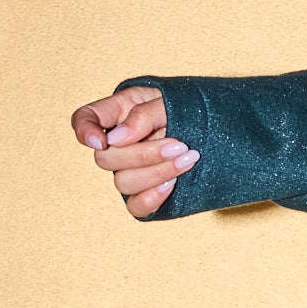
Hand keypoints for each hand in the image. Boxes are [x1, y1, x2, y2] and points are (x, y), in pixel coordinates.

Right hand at [71, 86, 198, 217]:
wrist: (222, 130)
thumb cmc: (191, 109)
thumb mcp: (169, 100)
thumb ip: (142, 115)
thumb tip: (114, 140)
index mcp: (118, 113)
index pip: (85, 119)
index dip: (84, 130)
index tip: (101, 140)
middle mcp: (119, 145)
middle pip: (106, 158)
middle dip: (143, 154)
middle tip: (180, 144)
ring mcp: (131, 172)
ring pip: (123, 183)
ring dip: (157, 172)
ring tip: (189, 159)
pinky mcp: (147, 194)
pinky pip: (137, 206)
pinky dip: (153, 197)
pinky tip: (174, 184)